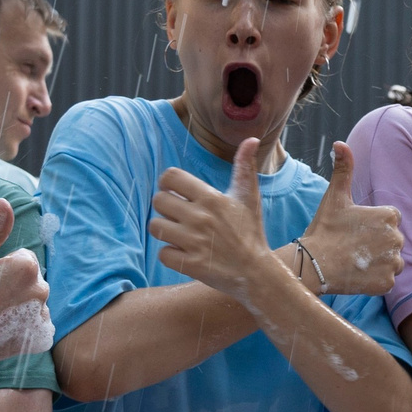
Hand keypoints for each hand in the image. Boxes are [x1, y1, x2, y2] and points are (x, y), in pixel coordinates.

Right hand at [0, 199, 52, 370]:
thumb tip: (4, 201)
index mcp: (27, 266)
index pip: (24, 259)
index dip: (2, 269)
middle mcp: (42, 290)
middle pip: (32, 281)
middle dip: (15, 286)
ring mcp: (43, 316)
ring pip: (35, 303)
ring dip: (20, 307)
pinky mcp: (42, 338)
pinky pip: (40, 325)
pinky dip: (26, 327)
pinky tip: (5, 330)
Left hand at [151, 138, 275, 299]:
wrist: (256, 272)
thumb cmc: (250, 231)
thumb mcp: (249, 197)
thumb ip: (244, 167)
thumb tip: (251, 139)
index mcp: (212, 198)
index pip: (170, 177)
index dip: (168, 184)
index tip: (177, 193)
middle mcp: (200, 217)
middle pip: (158, 201)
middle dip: (166, 208)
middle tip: (180, 215)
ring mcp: (194, 242)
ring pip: (156, 226)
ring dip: (165, 230)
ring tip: (179, 234)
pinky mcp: (190, 263)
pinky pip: (162, 253)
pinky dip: (170, 254)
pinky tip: (184, 252)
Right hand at [297, 140, 404, 296]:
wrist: (313, 263)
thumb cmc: (324, 228)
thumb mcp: (335, 196)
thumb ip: (343, 169)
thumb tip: (341, 143)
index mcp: (389, 216)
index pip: (389, 220)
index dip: (371, 225)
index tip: (354, 229)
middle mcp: (397, 238)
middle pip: (392, 240)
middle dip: (375, 243)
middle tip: (351, 245)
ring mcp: (393, 262)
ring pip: (392, 260)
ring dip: (377, 261)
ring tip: (354, 259)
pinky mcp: (388, 282)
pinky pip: (387, 279)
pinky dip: (375, 278)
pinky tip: (357, 274)